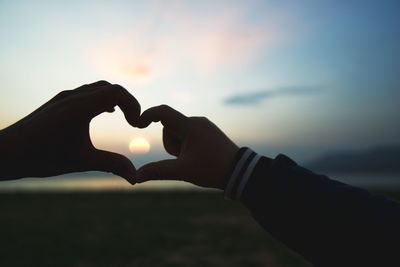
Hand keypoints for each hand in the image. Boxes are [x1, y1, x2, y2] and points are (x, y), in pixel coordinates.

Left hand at [0, 81, 139, 182]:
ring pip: (97, 88)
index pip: (116, 92)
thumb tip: (135, 177)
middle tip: (133, 121)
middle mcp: (73, 97)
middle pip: (109, 88)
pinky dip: (100, 100)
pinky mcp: (58, 103)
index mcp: (81, 107)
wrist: (6, 152)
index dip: (133, 105)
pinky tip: (103, 114)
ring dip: (113, 99)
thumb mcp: (81, 161)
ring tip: (123, 117)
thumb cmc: (41, 157)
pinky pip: (86, 93)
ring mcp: (64, 98)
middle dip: (126, 102)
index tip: (136, 125)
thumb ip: (112, 164)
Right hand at [136, 105, 238, 189]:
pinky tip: (199, 157)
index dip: (147, 115)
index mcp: (190, 126)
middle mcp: (197, 121)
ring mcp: (204, 125)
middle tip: (184, 159)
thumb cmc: (212, 170)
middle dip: (170, 144)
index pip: (163, 112)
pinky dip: (187, 145)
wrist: (240, 171)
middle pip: (169, 128)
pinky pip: (189, 135)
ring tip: (193, 160)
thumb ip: (157, 171)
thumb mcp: (182, 171)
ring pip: (178, 133)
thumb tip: (135, 177)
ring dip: (179, 147)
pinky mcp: (208, 131)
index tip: (137, 124)